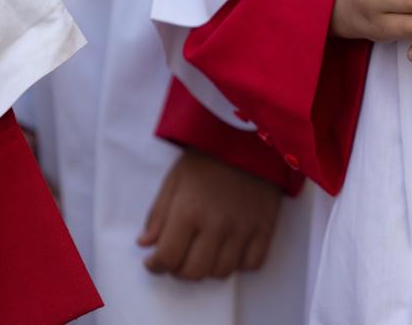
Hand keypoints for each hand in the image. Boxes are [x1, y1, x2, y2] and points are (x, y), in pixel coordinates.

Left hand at [139, 149, 280, 280]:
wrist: (249, 139)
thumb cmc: (207, 157)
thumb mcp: (174, 179)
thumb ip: (158, 214)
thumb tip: (146, 244)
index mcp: (188, 212)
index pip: (168, 258)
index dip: (156, 266)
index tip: (154, 261)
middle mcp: (216, 226)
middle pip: (194, 272)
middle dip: (179, 270)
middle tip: (179, 256)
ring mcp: (243, 229)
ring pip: (222, 272)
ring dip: (208, 268)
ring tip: (204, 252)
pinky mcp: (265, 228)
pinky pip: (253, 263)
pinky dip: (239, 264)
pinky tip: (231, 250)